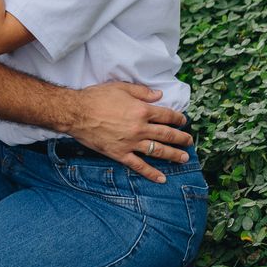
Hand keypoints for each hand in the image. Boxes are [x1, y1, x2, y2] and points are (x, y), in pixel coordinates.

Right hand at [69, 82, 193, 183]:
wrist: (76, 113)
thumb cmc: (96, 97)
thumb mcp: (119, 87)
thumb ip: (141, 91)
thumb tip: (159, 95)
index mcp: (141, 110)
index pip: (166, 115)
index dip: (177, 118)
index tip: (183, 121)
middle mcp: (140, 128)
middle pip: (166, 134)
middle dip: (181, 138)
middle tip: (189, 141)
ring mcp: (131, 143)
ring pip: (158, 150)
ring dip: (173, 155)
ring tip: (183, 158)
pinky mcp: (120, 153)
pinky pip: (139, 166)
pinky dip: (151, 173)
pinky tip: (161, 178)